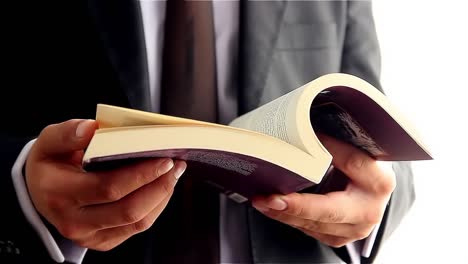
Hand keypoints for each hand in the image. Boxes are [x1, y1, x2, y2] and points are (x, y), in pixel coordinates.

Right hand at [25, 119, 186, 250]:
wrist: (39, 193)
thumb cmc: (50, 164)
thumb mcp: (48, 142)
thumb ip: (67, 133)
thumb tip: (92, 128)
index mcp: (59, 193)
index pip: (108, 188)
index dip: (141, 175)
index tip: (163, 158)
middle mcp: (74, 221)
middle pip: (128, 210)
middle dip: (159, 186)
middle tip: (174, 164)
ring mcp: (89, 236)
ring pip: (137, 221)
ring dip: (162, 196)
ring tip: (173, 173)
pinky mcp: (103, 241)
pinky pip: (136, 228)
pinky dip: (155, 207)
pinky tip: (161, 188)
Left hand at [252, 135, 395, 246]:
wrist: (369, 192)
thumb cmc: (359, 166)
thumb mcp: (354, 151)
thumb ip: (335, 144)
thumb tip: (300, 129)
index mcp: (380, 182)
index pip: (351, 163)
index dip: (327, 149)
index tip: (298, 139)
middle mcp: (369, 211)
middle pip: (328, 210)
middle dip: (296, 205)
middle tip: (270, 198)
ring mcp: (354, 230)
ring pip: (313, 224)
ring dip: (283, 212)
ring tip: (261, 200)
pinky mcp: (338, 238)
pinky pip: (308, 230)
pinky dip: (287, 217)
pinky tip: (270, 207)